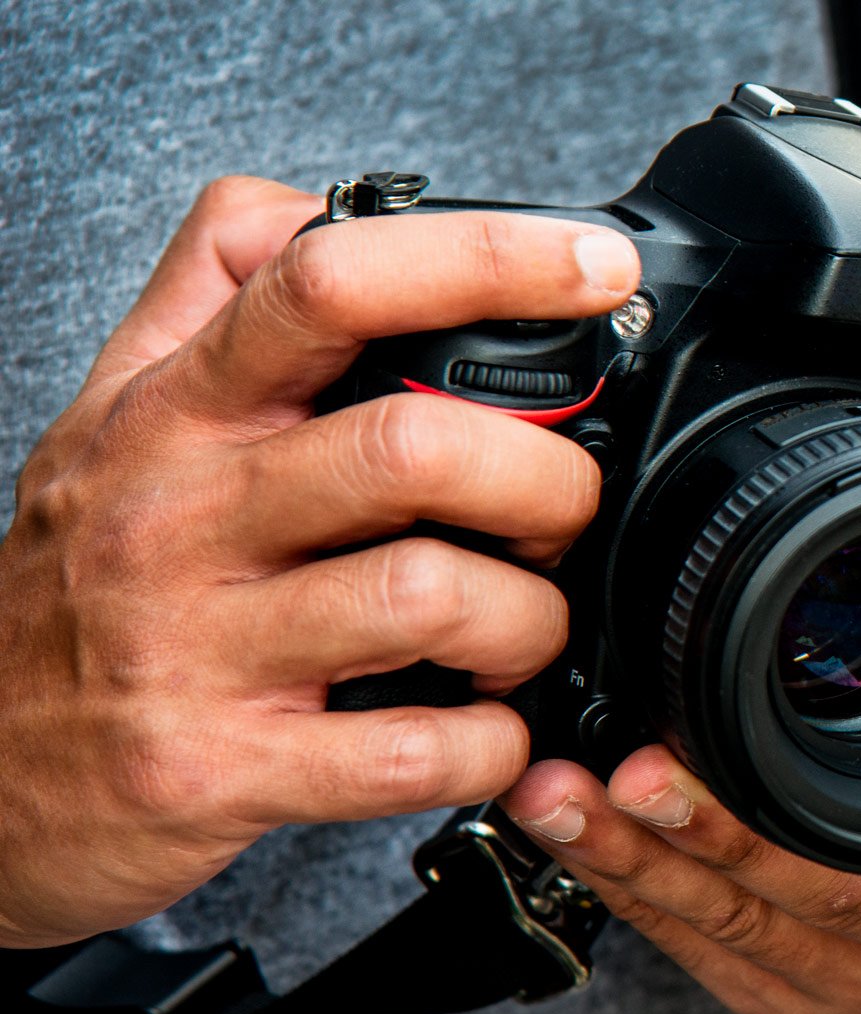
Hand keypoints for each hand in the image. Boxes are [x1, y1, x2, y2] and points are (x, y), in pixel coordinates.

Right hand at [0, 176, 640, 946]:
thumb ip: (209, 293)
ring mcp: (198, 648)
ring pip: (429, 596)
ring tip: (524, 628)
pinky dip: (490, 744)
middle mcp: (184, 515)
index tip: (592, 267)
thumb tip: (318, 206)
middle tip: (565, 509)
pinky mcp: (221, 770)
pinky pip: (408, 754)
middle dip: (546, 479)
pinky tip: (488, 729)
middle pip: (413, 446)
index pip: (329, 280)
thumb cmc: (77, 586)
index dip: (486, 259)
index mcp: (178, 411)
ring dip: (529, 619)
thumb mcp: (114, 416)